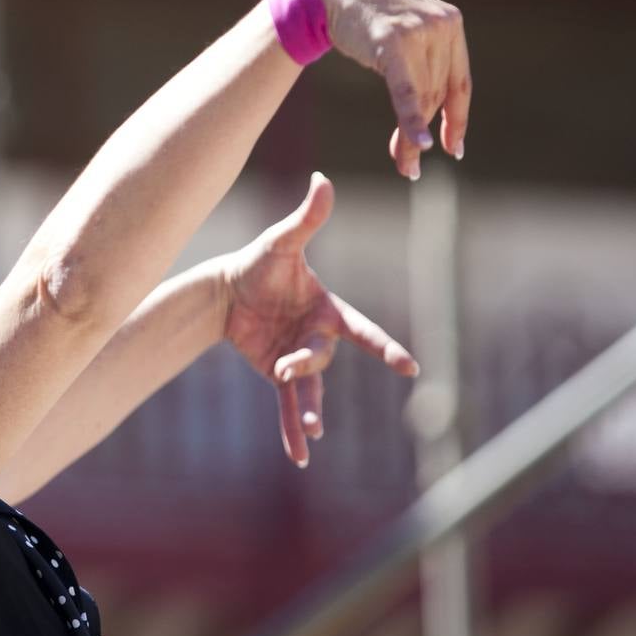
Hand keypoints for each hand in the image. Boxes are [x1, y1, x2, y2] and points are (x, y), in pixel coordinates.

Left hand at [222, 172, 417, 467]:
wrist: (227, 288)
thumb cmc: (260, 262)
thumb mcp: (280, 241)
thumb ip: (305, 219)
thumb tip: (323, 179)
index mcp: (327, 310)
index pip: (361, 330)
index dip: (383, 348)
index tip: (408, 367)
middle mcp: (317, 337)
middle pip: (322, 358)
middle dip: (306, 365)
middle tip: (287, 369)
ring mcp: (298, 358)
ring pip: (310, 388)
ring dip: (310, 410)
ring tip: (312, 433)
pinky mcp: (277, 373)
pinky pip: (287, 405)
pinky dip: (292, 429)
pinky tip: (300, 455)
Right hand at [316, 0, 471, 180]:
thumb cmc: (364, 12)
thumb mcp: (403, 30)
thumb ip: (423, 56)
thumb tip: (427, 104)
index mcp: (451, 24)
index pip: (460, 83)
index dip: (457, 121)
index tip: (454, 150)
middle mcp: (441, 26)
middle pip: (436, 96)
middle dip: (423, 135)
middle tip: (410, 168)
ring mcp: (419, 32)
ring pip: (421, 100)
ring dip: (411, 138)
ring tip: (404, 165)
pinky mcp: (393, 41)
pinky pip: (406, 91)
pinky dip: (412, 121)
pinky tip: (420, 146)